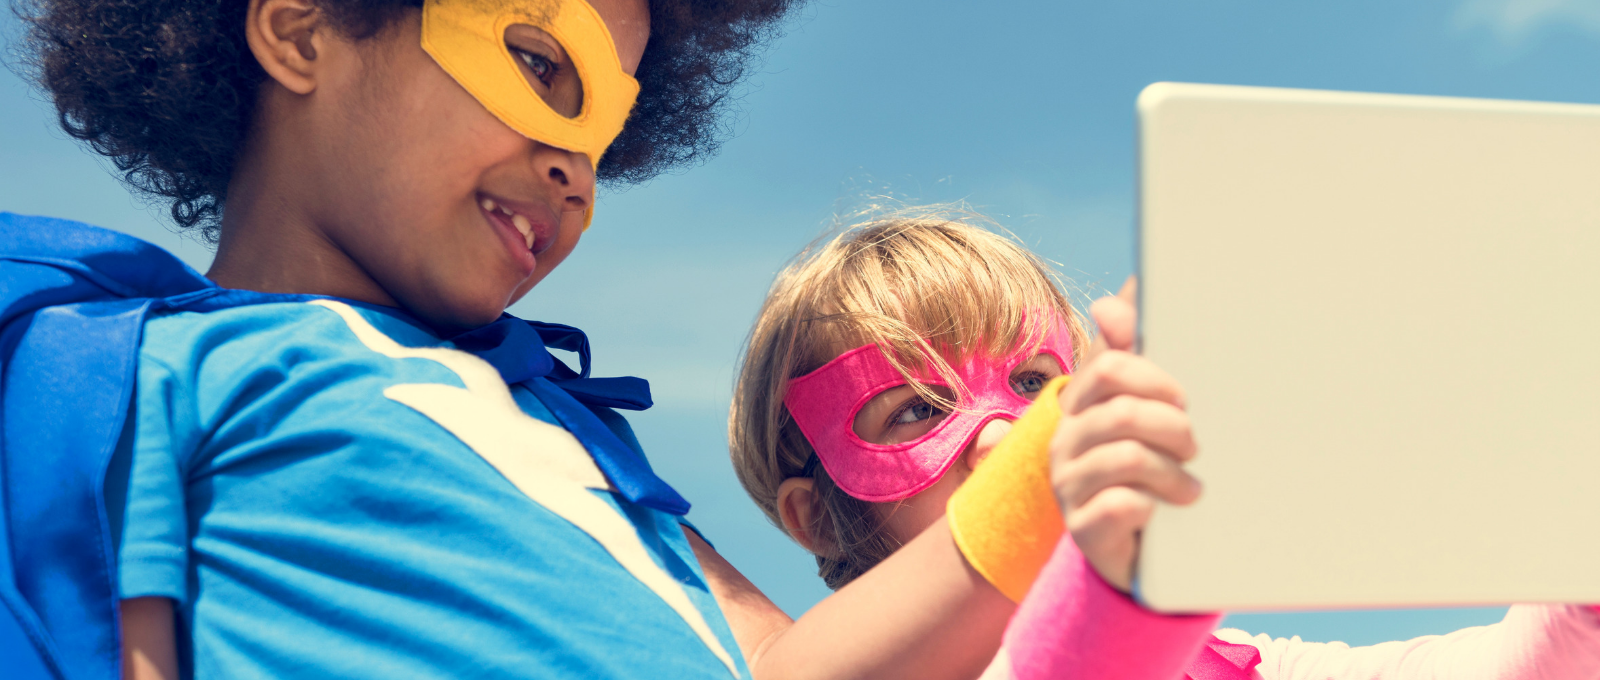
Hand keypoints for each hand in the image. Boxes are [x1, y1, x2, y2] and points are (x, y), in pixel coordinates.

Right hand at [1049, 277, 1200, 591]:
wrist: (1130, 543)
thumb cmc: (1143, 463)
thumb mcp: (1140, 403)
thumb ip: (1133, 347)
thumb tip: (1131, 285)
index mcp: (1082, 402)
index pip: (1109, 367)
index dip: (1155, 377)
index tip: (1183, 398)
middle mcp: (1066, 438)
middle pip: (1122, 410)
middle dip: (1171, 426)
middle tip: (1194, 445)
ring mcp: (1069, 482)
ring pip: (1126, 458)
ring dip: (1173, 473)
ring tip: (1191, 488)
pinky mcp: (1081, 526)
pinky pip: (1120, 505)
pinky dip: (1151, 506)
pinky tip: (1164, 512)